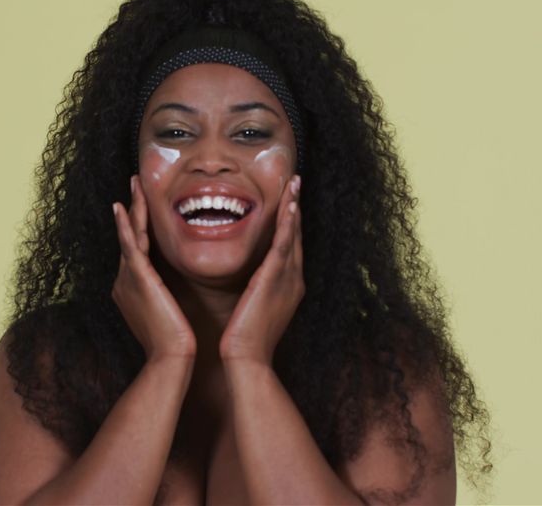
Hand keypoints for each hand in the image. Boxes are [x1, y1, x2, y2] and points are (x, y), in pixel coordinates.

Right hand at [112, 174, 196, 361]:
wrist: (171, 358)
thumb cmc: (173, 344)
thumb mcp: (167, 315)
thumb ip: (164, 298)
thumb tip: (170, 292)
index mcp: (131, 289)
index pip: (135, 250)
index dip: (137, 226)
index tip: (140, 207)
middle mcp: (124, 281)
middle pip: (129, 237)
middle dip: (131, 211)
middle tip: (133, 185)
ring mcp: (128, 279)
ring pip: (129, 235)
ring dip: (130, 208)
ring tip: (132, 185)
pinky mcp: (138, 279)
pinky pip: (131, 244)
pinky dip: (126, 225)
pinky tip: (121, 207)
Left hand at [219, 174, 304, 364]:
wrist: (247, 360)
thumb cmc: (245, 341)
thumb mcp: (255, 310)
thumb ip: (256, 292)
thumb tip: (251, 284)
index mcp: (288, 286)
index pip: (290, 247)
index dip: (291, 223)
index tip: (290, 201)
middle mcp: (293, 280)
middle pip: (295, 236)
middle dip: (296, 208)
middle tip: (296, 182)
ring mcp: (287, 279)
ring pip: (292, 235)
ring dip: (294, 207)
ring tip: (294, 184)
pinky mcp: (274, 280)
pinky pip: (283, 244)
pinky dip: (287, 224)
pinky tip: (289, 206)